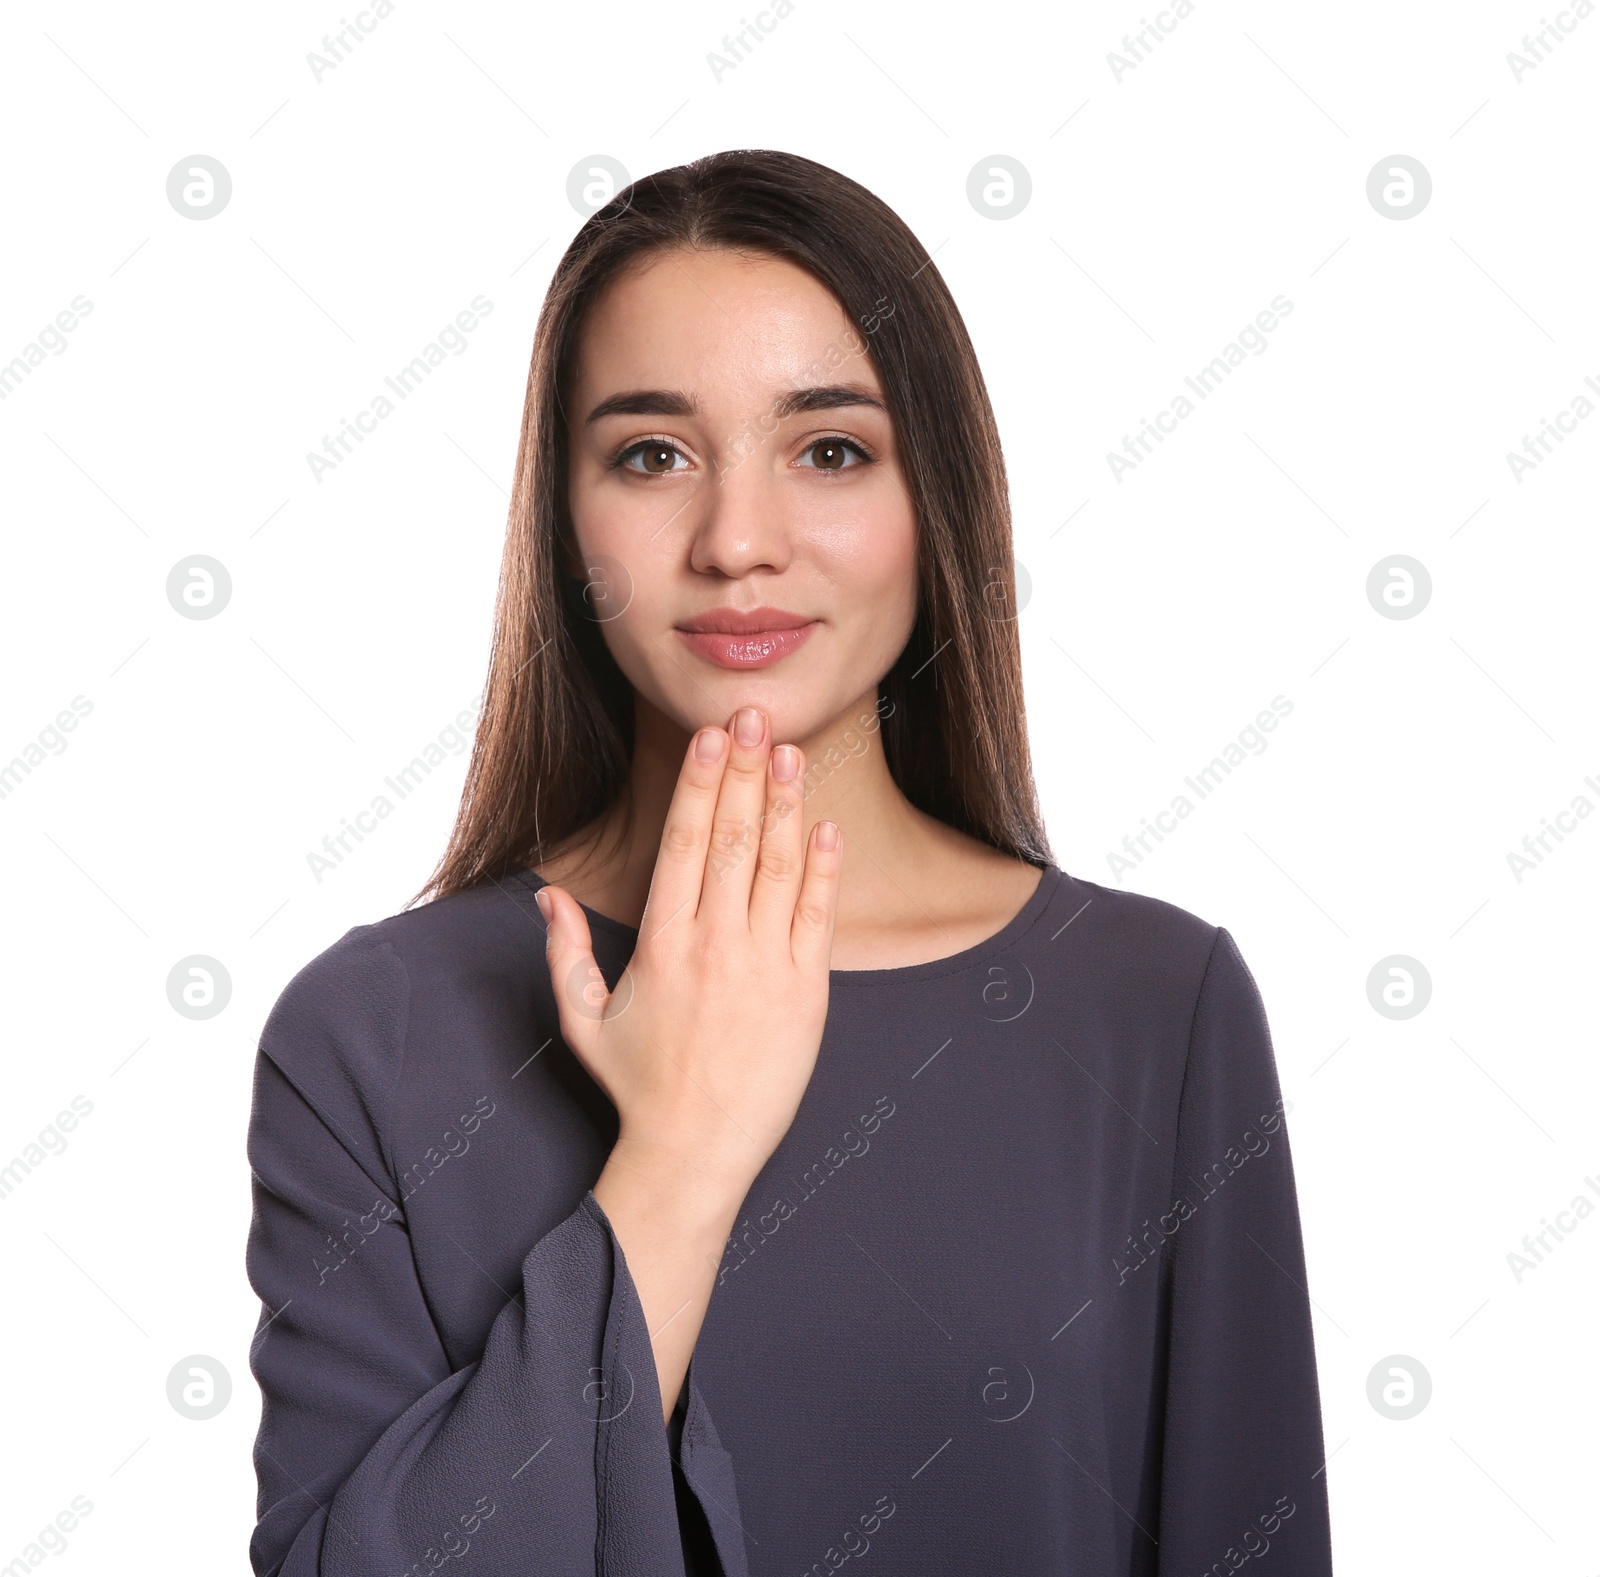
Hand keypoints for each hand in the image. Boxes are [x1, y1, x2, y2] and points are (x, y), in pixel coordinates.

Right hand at [537, 703, 840, 1199]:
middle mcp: (714, 944)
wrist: (694, 1153)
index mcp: (661, 943)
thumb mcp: (582, 1019)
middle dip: (742, 771)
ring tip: (788, 751)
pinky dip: (824, 868)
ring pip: (778, 867)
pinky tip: (824, 825)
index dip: (697, 783)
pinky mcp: (806, 993)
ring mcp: (764, 966)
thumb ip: (564, 951)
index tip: (708, 737)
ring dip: (784, 804)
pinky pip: (817, 917)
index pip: (681, 843)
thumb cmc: (637, 1086)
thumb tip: (547, 894)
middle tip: (753, 717)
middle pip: (732, 838)